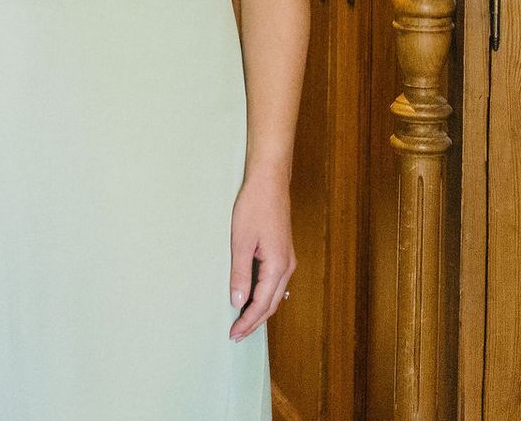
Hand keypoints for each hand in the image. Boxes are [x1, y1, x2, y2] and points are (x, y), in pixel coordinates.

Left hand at [228, 172, 294, 340]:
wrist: (269, 183)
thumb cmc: (253, 207)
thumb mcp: (241, 241)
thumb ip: (239, 273)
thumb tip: (237, 301)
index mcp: (278, 266)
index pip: (261, 304)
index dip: (247, 321)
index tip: (233, 334)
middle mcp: (287, 267)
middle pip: (270, 304)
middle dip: (253, 322)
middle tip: (236, 336)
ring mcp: (287, 260)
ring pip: (274, 295)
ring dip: (259, 311)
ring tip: (243, 323)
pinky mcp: (283, 253)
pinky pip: (275, 283)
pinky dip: (263, 296)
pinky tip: (255, 300)